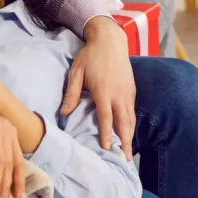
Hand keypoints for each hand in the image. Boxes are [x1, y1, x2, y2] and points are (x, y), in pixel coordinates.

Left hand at [61, 17, 135, 159]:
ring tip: (129, 151)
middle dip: (125, 141)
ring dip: (131, 135)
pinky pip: (133, 110)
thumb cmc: (90, 56)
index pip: (106, 117)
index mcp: (104, 91)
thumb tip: (64, 112)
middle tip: (125, 158)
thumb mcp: (76, 72)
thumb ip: (72, 93)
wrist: (110, 40)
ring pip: (131, 118)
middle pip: (124, 122)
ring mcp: (127, 92)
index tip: (107, 148)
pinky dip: (132, 123)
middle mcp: (118, 94)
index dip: (106, 134)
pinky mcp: (132, 89)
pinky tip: (129, 132)